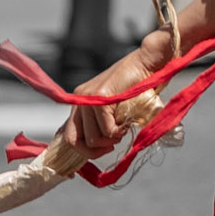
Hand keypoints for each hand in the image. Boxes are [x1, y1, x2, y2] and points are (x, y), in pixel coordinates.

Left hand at [62, 29, 173, 152]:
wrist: (146, 64)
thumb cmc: (136, 87)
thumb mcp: (114, 108)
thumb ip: (103, 122)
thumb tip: (98, 145)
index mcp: (79, 102)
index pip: (68, 134)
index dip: (83, 150)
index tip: (102, 150)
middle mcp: (79, 100)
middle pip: (74, 140)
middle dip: (94, 151)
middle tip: (113, 144)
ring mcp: (88, 99)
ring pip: (93, 138)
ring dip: (111, 140)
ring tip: (123, 129)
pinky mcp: (100, 99)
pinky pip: (107, 130)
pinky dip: (119, 133)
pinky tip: (127, 124)